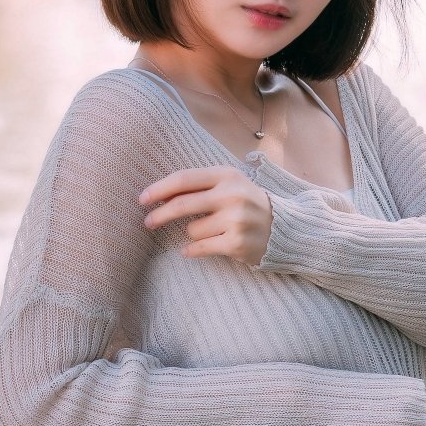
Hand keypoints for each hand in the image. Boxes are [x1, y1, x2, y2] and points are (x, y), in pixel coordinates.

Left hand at [139, 167, 273, 263]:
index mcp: (227, 175)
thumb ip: (199, 186)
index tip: (142, 199)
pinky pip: (199, 248)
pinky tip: (190, 250)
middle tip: (147, 222)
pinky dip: (191, 250)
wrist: (283, 228)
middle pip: (181, 205)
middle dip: (159, 215)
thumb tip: (158, 195)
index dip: (159, 189)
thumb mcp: (228, 185)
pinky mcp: (236, 243)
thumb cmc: (246, 204)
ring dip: (192, 234)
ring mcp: (236, 220)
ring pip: (191, 230)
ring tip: (211, 232)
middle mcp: (232, 195)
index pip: (183, 179)